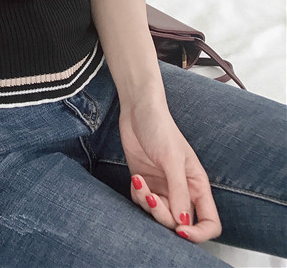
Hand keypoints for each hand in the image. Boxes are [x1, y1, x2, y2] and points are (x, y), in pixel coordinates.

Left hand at [118, 99, 221, 242]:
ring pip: (159, 215)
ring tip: (140, 182)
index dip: (199, 234)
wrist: (137, 110)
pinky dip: (138, 197)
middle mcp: (182, 189)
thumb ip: (179, 191)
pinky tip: (135, 179)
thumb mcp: (172, 159)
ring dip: (148, 204)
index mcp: (198, 185)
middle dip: (164, 216)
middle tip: (152, 198)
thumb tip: (182, 222)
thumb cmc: (160, 128)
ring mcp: (163, 186)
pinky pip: (143, 203)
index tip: (181, 230)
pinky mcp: (145, 182)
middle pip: (180, 223)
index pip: (209, 223)